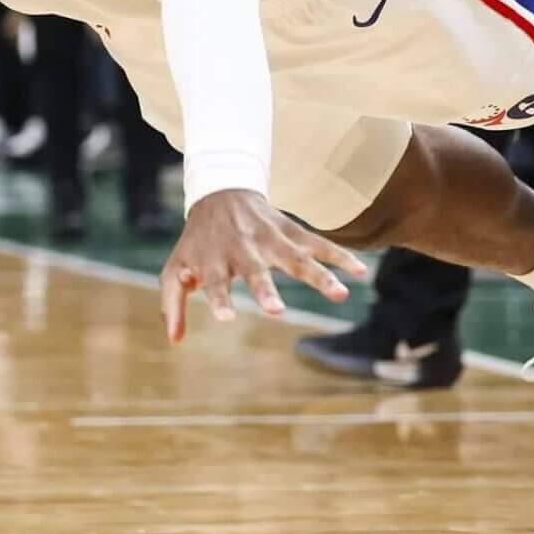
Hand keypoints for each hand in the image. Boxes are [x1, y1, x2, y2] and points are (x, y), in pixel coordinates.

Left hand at [159, 189, 365, 341]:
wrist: (219, 192)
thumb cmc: (198, 242)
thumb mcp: (177, 269)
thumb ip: (173, 304)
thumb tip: (174, 341)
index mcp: (214, 260)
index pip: (216, 283)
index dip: (220, 299)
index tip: (226, 318)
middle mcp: (243, 249)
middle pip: (257, 270)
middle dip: (266, 290)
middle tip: (277, 311)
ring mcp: (269, 239)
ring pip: (296, 257)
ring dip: (319, 275)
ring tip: (341, 294)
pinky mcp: (290, 231)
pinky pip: (318, 243)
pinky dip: (340, 255)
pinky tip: (360, 271)